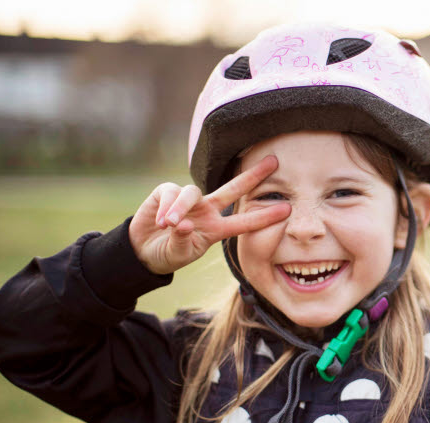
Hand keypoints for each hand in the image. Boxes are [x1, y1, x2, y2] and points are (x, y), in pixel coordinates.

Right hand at [129, 155, 290, 274]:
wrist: (142, 251)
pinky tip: (159, 222)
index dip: (264, 217)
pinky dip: (165, 207)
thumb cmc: (168, 253)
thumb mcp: (179, 253)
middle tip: (274, 162)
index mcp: (216, 228)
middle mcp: (206, 210)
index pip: (244, 222)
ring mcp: (188, 200)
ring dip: (180, 208)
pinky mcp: (167, 192)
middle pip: (233, 189)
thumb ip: (183, 241)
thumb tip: (183, 224)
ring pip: (192, 192)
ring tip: (170, 225)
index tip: (287, 210)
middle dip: (253, 175)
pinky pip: (171, 192)